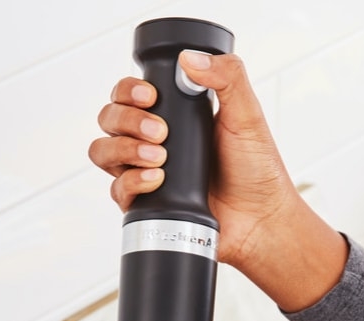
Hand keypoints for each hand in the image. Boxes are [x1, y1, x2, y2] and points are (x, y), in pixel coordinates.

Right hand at [89, 51, 346, 309]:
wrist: (260, 219)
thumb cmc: (256, 170)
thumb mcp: (247, 115)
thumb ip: (227, 78)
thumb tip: (191, 59)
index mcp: (172, 116)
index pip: (129, 94)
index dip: (128, 90)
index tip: (150, 96)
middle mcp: (152, 142)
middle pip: (109, 118)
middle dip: (127, 120)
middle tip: (160, 131)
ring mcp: (145, 173)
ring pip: (103, 151)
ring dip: (124, 149)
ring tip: (159, 156)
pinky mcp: (145, 205)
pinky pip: (117, 190)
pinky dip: (131, 182)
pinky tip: (156, 180)